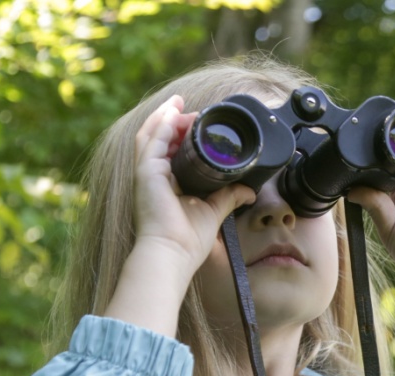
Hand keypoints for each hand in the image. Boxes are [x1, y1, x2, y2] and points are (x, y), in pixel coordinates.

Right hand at [131, 95, 255, 273]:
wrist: (173, 253)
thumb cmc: (187, 240)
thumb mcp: (213, 210)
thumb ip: (229, 196)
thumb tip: (249, 191)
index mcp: (164, 184)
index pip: (168, 151)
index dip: (179, 134)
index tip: (196, 123)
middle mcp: (152, 177)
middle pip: (158, 138)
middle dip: (172, 120)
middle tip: (189, 109)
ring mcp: (146, 173)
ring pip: (151, 134)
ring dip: (166, 116)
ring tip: (179, 103)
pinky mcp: (145, 172)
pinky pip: (151, 140)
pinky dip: (161, 123)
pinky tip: (171, 111)